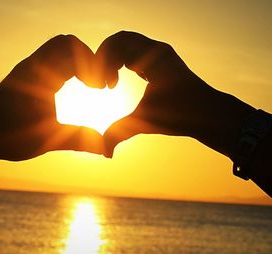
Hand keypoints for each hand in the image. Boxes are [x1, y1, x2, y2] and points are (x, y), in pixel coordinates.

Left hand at [0, 35, 105, 162]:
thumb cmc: (5, 136)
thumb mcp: (46, 140)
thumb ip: (78, 140)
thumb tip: (105, 148)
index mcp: (38, 75)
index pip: (72, 49)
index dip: (93, 65)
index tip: (100, 88)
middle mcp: (33, 66)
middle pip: (67, 43)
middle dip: (87, 60)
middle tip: (95, 84)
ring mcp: (28, 69)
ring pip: (58, 50)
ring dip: (76, 63)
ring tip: (86, 85)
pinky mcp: (25, 76)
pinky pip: (50, 60)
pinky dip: (66, 68)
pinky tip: (70, 88)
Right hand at [95, 31, 253, 157]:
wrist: (210, 114)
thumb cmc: (182, 115)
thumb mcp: (146, 122)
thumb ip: (121, 133)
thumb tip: (105, 153)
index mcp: (154, 57)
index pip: (117, 43)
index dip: (103, 63)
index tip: (106, 87)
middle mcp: (158, 50)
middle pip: (120, 39)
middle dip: (105, 59)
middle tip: (103, 83)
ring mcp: (160, 54)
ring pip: (127, 44)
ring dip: (113, 61)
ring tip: (111, 84)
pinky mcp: (160, 62)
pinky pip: (134, 52)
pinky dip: (121, 63)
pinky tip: (119, 82)